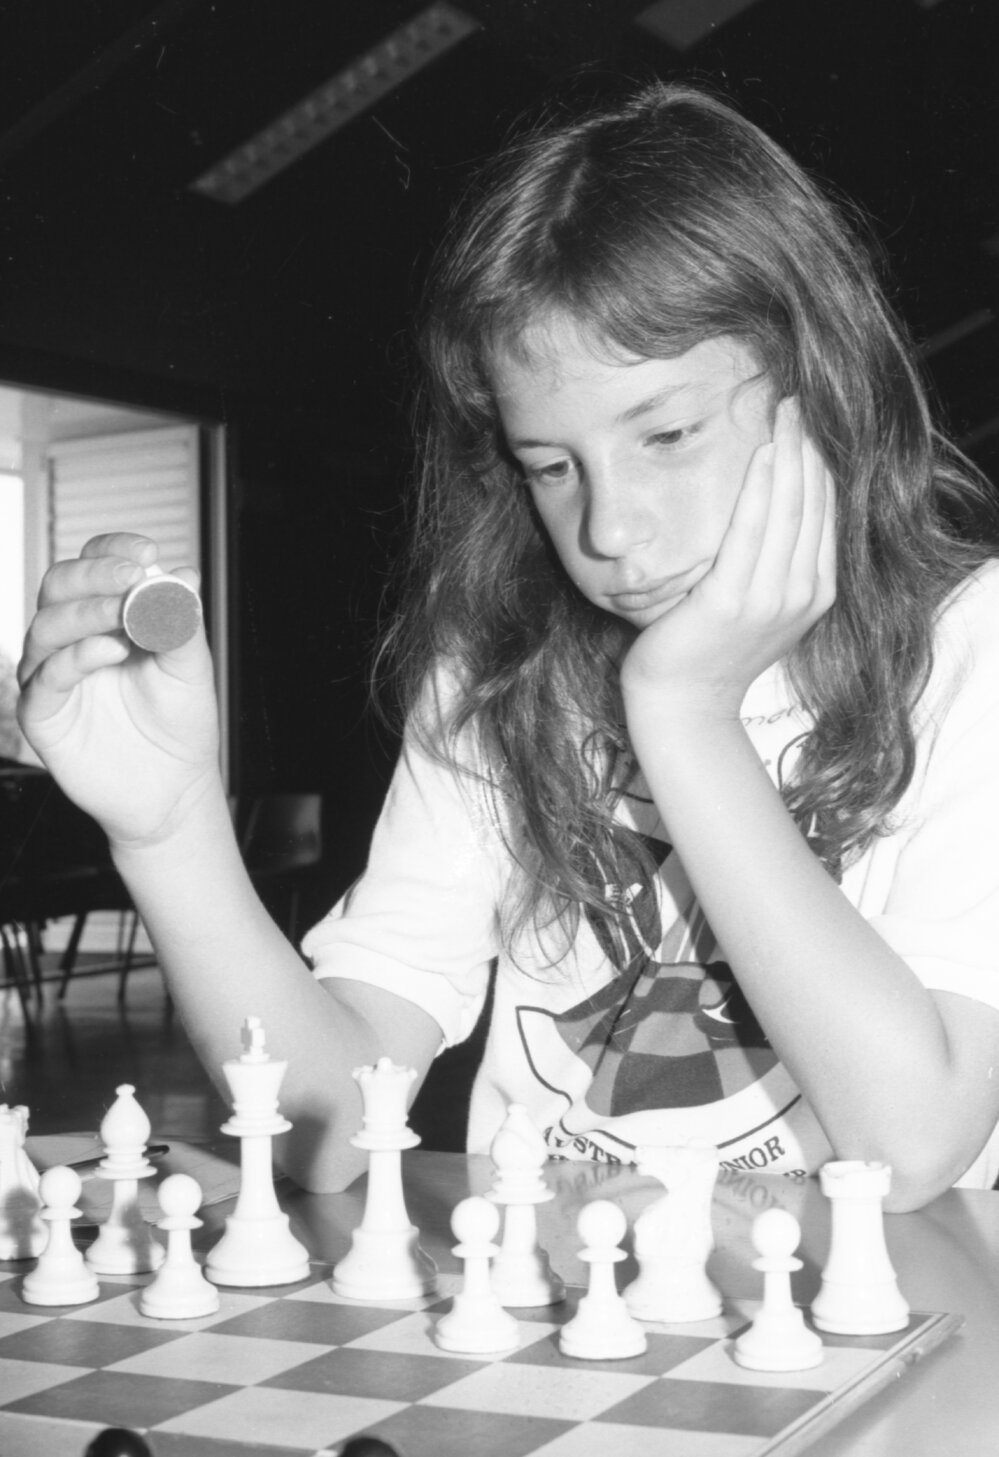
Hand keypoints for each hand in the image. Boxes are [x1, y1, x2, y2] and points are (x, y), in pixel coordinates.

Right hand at [16, 533, 220, 848]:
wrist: (174, 787)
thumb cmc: (180, 724)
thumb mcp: (191, 665)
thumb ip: (181, 620)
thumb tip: (180, 574)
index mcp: (107, 617)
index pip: (95, 564)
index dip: (113, 551)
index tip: (146, 551)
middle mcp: (73, 638)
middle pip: (59, 585)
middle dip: (94, 574)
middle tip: (131, 575)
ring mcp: (52, 674)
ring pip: (46, 626)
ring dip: (88, 613)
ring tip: (126, 619)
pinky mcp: (42, 714)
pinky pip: (44, 677)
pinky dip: (75, 657)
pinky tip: (110, 651)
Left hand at [620, 397, 835, 721]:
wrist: (682, 704)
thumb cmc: (708, 652)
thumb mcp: (756, 607)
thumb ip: (774, 567)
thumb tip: (770, 513)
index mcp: (815, 594)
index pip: (826, 514)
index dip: (820, 464)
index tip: (810, 421)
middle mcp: (800, 595)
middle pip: (813, 504)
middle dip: (808, 447)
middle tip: (797, 400)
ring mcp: (769, 599)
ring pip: (789, 511)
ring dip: (789, 455)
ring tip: (784, 411)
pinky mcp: (731, 600)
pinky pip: (750, 532)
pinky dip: (760, 489)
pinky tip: (762, 453)